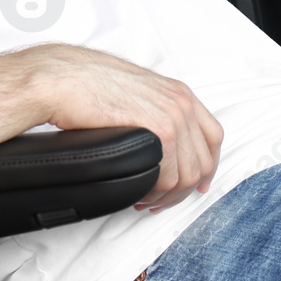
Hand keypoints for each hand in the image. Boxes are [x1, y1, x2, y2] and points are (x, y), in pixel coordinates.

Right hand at [30, 45, 223, 212]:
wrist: (67, 79)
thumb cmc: (90, 85)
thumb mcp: (137, 95)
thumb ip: (157, 115)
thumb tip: (163, 149)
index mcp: (179, 93)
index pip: (213, 137)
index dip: (209, 167)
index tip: (199, 185)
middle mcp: (182, 103)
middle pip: (202, 162)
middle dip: (183, 190)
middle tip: (160, 201)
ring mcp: (174, 116)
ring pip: (188, 175)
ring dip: (167, 196)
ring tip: (147, 200)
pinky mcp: (159, 131)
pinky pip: (169, 177)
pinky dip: (156, 193)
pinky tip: (140, 194)